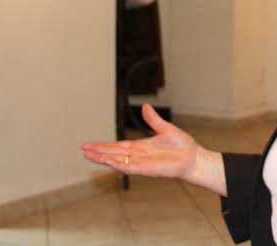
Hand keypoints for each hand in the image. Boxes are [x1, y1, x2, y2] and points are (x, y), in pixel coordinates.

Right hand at [81, 104, 226, 195]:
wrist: (194, 158)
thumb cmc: (183, 147)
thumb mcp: (165, 129)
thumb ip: (153, 119)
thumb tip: (145, 106)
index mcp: (140, 147)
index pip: (117, 146)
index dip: (103, 145)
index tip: (89, 144)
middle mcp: (138, 156)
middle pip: (113, 154)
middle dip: (98, 152)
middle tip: (83, 149)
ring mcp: (141, 164)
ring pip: (117, 161)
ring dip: (103, 158)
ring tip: (88, 155)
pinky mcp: (147, 170)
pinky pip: (129, 168)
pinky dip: (118, 164)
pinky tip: (108, 161)